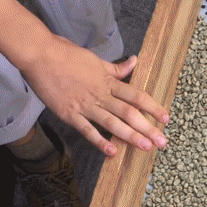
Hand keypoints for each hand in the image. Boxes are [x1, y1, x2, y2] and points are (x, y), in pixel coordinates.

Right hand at [20, 36, 169, 157]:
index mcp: (108, 81)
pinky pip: (88, 130)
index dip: (153, 107)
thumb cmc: (66, 54)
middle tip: (162, 142)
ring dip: (130, 136)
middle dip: (148, 128)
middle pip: (129, 113)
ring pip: (113, 123)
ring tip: (146, 147)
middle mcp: (100, 94)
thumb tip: (134, 61)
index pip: (136, 96)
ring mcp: (85, 105)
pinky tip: (112, 152)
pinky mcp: (70, 114)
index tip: (166, 118)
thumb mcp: (95, 59)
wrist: (40, 55)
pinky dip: (100, 141)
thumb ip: (115, 68)